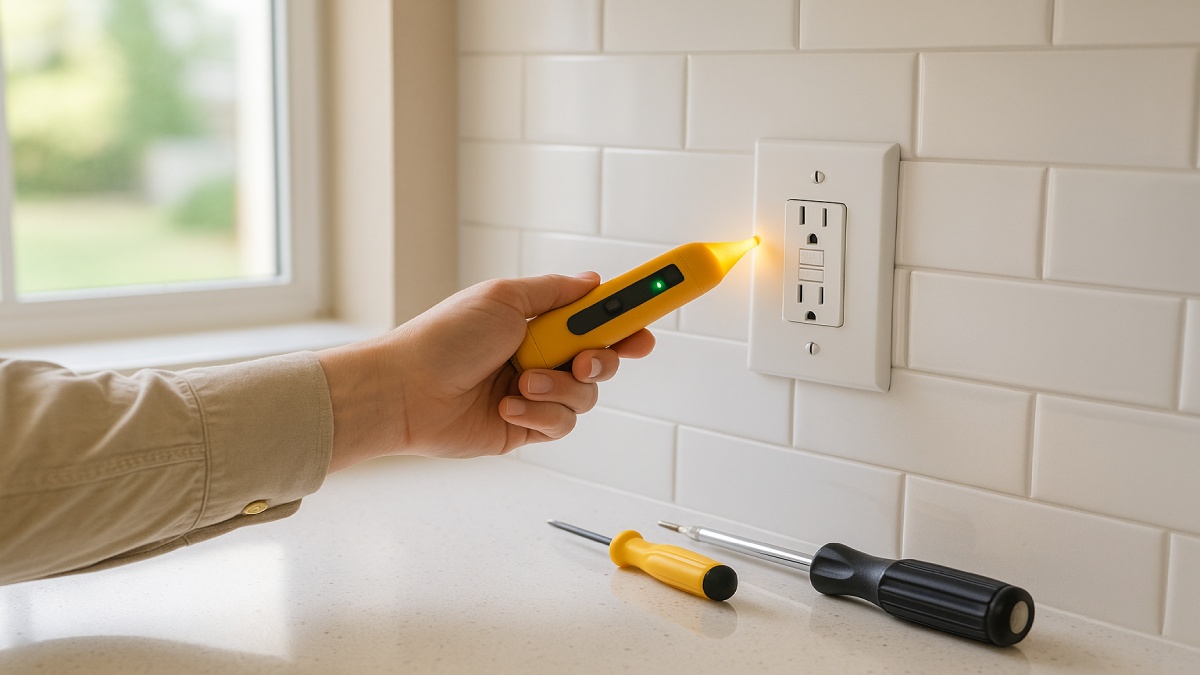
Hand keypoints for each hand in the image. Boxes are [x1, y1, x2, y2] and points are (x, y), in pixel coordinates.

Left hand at [316, 273, 654, 471]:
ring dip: (559, 389)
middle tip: (583, 359)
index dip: (627, 318)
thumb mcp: (503, 299)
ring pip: (586, 396)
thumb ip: (555, 292)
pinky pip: (562, 425)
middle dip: (602, 359)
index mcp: (538, 321)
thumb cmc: (444, 339)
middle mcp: (542, 356)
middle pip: (603, 359)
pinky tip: (506, 406)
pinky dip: (539, 414)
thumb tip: (593, 281)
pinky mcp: (526, 427)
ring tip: (521, 383)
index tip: (651, 316)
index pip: (597, 317)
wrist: (407, 391)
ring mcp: (536, 394)